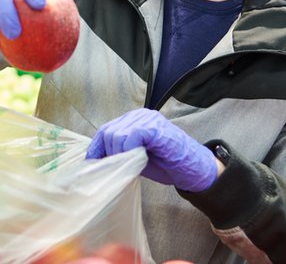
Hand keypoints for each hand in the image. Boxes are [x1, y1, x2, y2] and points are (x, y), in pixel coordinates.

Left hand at [86, 109, 217, 191]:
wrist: (194, 169)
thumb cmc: (168, 164)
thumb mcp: (137, 158)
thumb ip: (121, 153)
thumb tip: (98, 161)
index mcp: (133, 121)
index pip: (106, 130)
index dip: (96, 148)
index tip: (91, 163)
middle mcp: (139, 115)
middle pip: (108, 132)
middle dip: (108, 154)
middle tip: (117, 168)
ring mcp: (147, 119)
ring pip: (116, 135)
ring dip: (118, 154)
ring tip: (130, 165)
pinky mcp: (154, 126)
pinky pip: (131, 136)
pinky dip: (128, 151)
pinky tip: (136, 160)